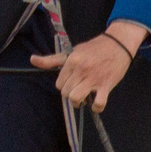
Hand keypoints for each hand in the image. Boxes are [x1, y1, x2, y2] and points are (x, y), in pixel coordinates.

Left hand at [32, 24, 147, 110]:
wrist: (118, 44)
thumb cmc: (94, 48)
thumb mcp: (72, 52)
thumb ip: (52, 59)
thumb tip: (32, 59)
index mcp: (72, 61)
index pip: (59, 83)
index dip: (64, 85)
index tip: (71, 82)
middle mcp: (81, 70)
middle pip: (65, 92)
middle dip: (70, 93)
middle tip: (78, 89)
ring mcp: (94, 78)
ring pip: (76, 98)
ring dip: (78, 102)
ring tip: (83, 98)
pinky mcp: (106, 85)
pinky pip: (98, 104)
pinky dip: (96, 107)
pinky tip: (96, 103)